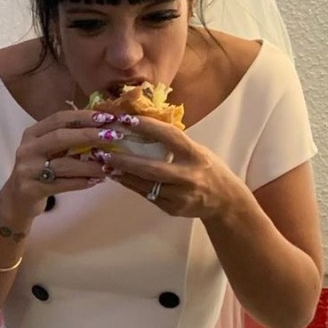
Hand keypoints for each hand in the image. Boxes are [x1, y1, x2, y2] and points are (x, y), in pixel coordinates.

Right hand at [0, 109, 118, 223]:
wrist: (15, 201)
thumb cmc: (38, 171)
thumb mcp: (46, 150)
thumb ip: (67, 138)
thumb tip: (102, 126)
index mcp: (32, 134)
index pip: (59, 119)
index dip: (83, 116)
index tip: (106, 117)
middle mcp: (27, 149)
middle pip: (60, 137)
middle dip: (89, 135)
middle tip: (113, 136)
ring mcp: (28, 170)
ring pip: (64, 164)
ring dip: (91, 165)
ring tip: (110, 165)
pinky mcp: (32, 190)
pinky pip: (63, 184)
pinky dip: (83, 182)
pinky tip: (98, 180)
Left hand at [89, 115, 242, 218]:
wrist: (224, 201)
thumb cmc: (208, 168)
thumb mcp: (197, 150)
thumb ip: (174, 142)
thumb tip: (142, 125)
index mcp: (195, 154)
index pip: (169, 136)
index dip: (146, 126)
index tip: (125, 119)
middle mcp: (188, 176)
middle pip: (150, 168)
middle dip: (124, 160)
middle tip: (103, 150)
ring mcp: (180, 195)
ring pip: (144, 185)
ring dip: (122, 174)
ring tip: (104, 163)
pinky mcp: (172, 208)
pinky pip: (147, 195)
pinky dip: (131, 184)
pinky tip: (118, 176)